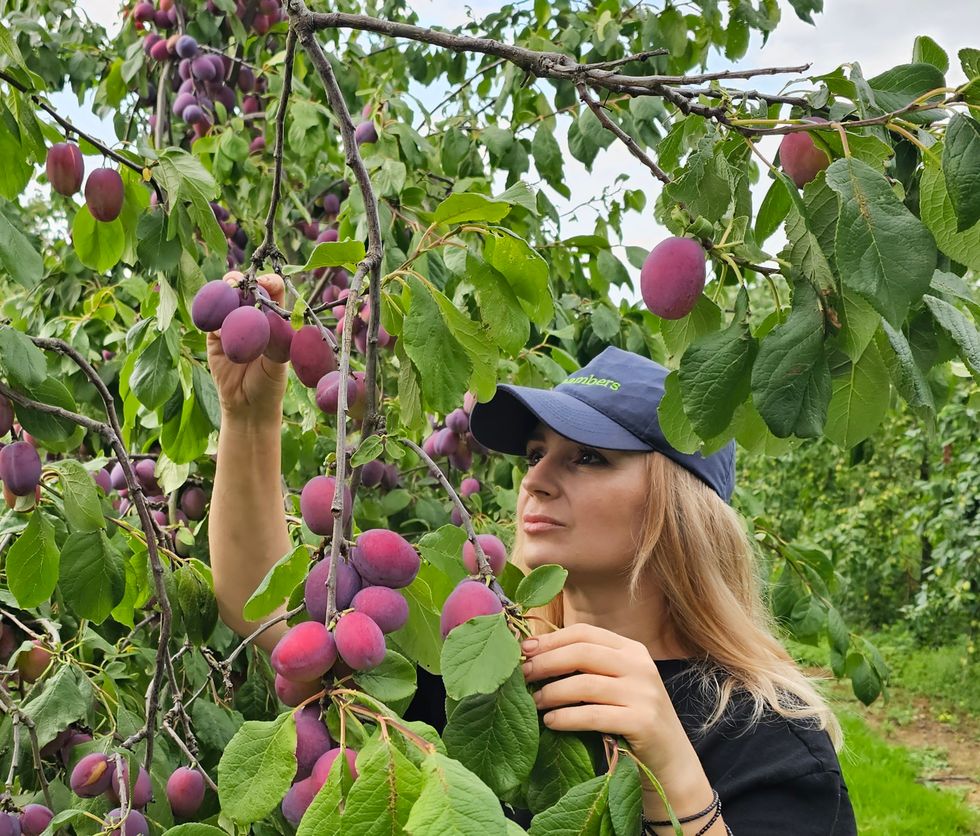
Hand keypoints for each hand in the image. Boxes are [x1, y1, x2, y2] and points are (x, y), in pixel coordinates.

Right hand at [207, 272, 288, 425]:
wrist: (247, 406)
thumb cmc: (269, 385)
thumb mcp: (277, 364)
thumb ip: (274, 341)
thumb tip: (272, 317)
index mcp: (274, 319)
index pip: (274, 291)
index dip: (269, 282)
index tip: (264, 284)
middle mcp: (253, 317)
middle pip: (246, 288)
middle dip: (242, 280)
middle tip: (240, 282)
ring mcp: (231, 324)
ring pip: (226, 298)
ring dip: (224, 289)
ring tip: (226, 288)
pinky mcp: (214, 335)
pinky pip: (210, 317)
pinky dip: (209, 309)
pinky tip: (211, 309)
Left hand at [521, 623, 700, 785]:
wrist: (671, 759)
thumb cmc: (632, 718)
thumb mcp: (616, 683)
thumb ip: (587, 667)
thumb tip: (535, 655)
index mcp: (632, 649)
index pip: (584, 633)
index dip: (551, 639)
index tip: (525, 649)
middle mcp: (640, 665)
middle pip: (582, 653)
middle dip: (546, 662)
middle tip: (523, 674)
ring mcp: (644, 693)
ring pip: (585, 684)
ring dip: (552, 692)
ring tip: (534, 702)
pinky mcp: (642, 722)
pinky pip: (593, 715)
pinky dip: (566, 717)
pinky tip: (551, 722)